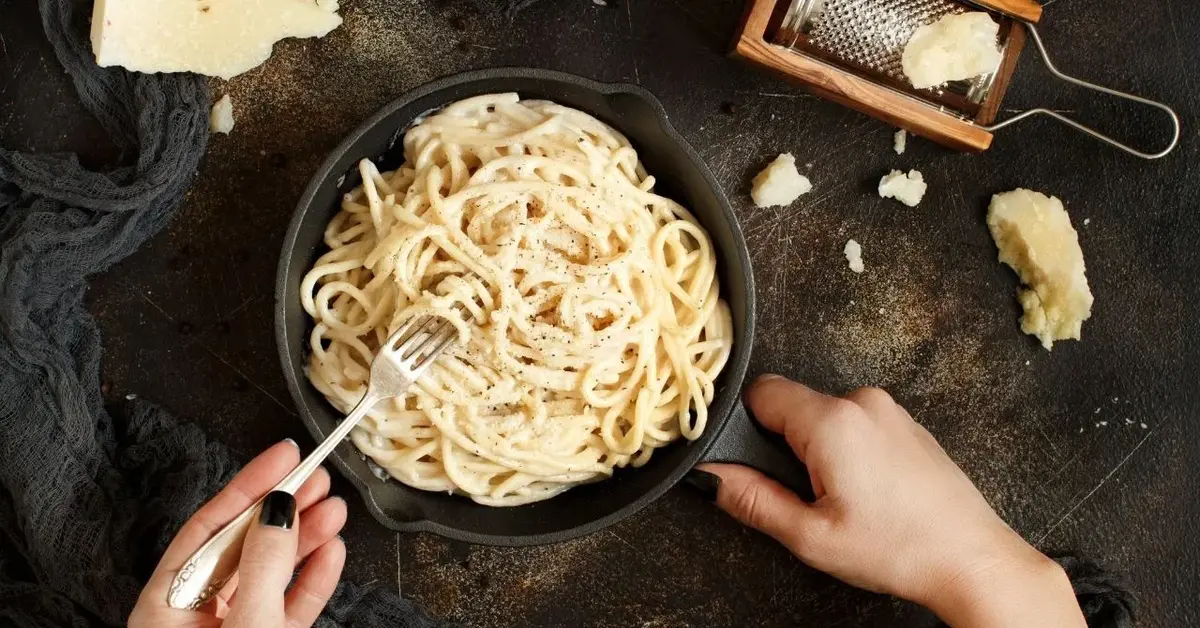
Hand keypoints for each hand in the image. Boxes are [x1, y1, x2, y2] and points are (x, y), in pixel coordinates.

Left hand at [129, 440, 348, 627]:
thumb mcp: (247, 625)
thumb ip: (263, 568)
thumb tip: (279, 510)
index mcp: (167, 606)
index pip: (208, 528)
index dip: (248, 486)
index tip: (283, 457)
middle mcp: (197, 614)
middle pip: (244, 544)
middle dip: (284, 507)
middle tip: (316, 477)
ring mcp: (234, 626)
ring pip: (272, 571)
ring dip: (307, 538)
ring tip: (334, 510)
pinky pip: (291, 603)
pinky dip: (314, 577)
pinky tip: (332, 552)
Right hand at [698, 375, 1085, 627]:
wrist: (972, 559)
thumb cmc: (900, 549)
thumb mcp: (810, 535)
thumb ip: (752, 500)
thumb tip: (709, 476)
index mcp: (833, 421)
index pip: (761, 392)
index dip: (746, 428)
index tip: (756, 464)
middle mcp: (862, 402)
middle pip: (792, 405)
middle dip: (785, 446)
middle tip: (805, 495)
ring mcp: (889, 410)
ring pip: (823, 416)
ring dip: (817, 450)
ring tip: (843, 500)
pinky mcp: (906, 424)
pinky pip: (855, 424)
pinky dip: (846, 452)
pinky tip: (867, 494)